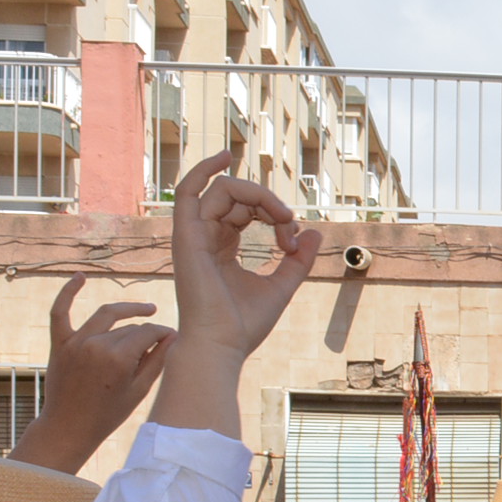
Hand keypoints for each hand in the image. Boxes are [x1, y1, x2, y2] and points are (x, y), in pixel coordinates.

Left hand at [12, 278, 174, 471]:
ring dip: (127, 310)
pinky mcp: (60, 343)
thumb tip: (172, 336)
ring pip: (107, 316)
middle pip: (129, 327)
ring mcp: (76, 341)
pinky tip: (79, 276)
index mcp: (119, 358)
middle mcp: (97, 344)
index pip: (148, 332)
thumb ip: (157, 360)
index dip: (163, 333)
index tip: (173, 338)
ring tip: (144, 309)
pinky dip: (68, 292)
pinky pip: (60, 311)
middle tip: (159, 343)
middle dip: (146, 332)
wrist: (69, 427)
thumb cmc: (108, 414)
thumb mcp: (139, 390)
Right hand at [170, 151, 322, 360]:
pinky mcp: (186, 236)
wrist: (222, 345)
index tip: (294, 244)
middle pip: (236, 197)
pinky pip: (188, 190)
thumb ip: (299, 260)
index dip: (274, 216)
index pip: (245, 211)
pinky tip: (226, 156)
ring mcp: (192, 234)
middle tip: (289, 226)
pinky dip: (205, 169)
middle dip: (269, 204)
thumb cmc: (244, 324)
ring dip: (258, 196)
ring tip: (280, 217)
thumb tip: (316, 232)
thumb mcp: (282, 286)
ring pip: (223, 190)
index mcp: (221, 247)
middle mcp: (204, 236)